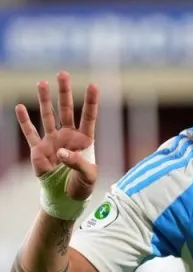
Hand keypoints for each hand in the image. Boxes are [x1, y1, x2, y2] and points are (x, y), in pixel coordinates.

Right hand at [15, 72, 99, 201]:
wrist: (65, 197)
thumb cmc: (82, 186)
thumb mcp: (88, 176)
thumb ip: (78, 163)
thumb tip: (62, 152)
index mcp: (85, 141)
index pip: (88, 117)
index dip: (91, 101)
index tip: (94, 85)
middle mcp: (68, 137)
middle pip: (66, 110)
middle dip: (64, 92)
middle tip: (62, 74)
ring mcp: (53, 141)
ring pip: (47, 116)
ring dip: (44, 100)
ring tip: (42, 82)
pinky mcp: (38, 150)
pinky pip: (30, 133)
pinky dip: (24, 121)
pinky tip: (20, 107)